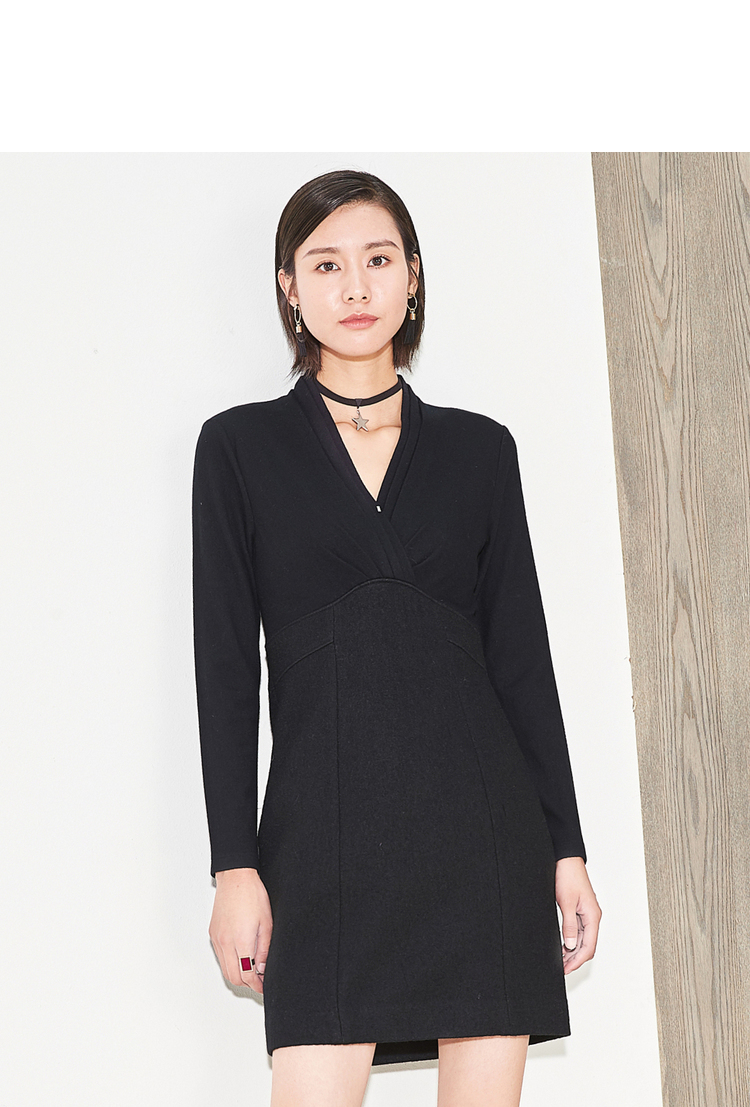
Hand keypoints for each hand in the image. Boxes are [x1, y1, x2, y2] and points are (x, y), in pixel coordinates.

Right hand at [209, 868, 272, 994]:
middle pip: (234, 977)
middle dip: (247, 984)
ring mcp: (217, 939)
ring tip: (252, 970)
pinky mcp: (213, 934)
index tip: (264, 986)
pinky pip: (220, 957)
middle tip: (260, 981)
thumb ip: (264, 949)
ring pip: (225, 969)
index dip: (257, 985)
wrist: (235, 878)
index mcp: (241, 940)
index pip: (247, 975)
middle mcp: (225, 942)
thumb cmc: (252, 895)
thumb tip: (262, 969)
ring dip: (238, 975)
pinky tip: (241, 957)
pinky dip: (230, 963)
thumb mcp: (266, 923)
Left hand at [554, 856, 600, 973]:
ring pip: (583, 939)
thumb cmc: (568, 875)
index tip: (566, 969)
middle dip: (575, 959)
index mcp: (593, 916)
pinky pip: (579, 931)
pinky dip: (572, 940)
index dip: (577, 961)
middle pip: (587, 945)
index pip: (589, 947)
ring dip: (573, 951)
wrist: (566, 858)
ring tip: (560, 960)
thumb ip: (569, 925)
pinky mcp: (580, 910)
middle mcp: (592, 916)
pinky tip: (563, 945)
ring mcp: (587, 913)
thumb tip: (571, 945)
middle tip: (561, 968)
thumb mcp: (566, 902)